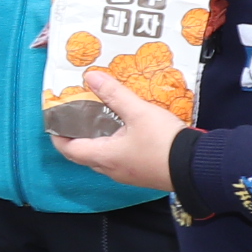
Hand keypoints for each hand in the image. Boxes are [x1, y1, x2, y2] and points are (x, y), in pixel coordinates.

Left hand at [49, 65, 189, 189]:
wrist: (196, 167)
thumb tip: (90, 76)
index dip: (58, 134)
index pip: (69, 149)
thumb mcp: (138, 112)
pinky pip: (118, 160)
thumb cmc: (163, 141)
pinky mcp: (141, 174)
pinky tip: (123, 129)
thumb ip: (114, 94)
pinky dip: (113, 145)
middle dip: (76, 135)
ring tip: (98, 117)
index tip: (55, 119)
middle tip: (76, 114)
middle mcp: (111, 170)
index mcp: (104, 157)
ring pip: (101, 158)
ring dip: (96, 140)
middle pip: (83, 154)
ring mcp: (127, 175)